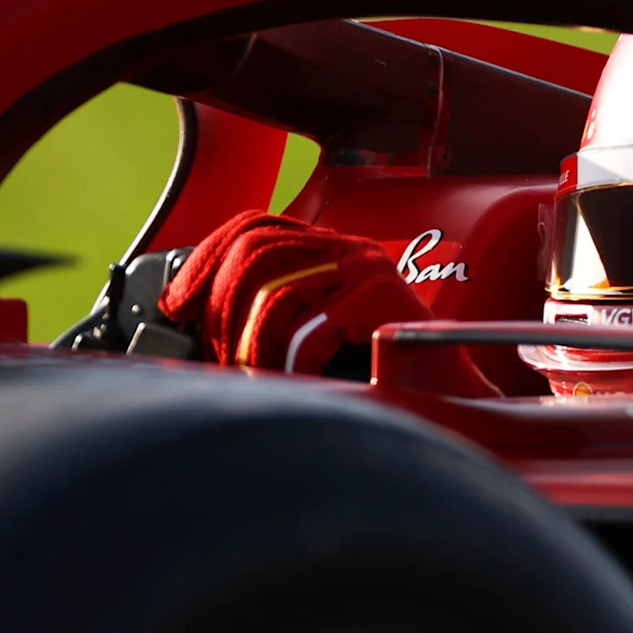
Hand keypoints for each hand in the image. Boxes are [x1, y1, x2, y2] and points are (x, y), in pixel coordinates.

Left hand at [157, 212, 425, 375]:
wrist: (454, 406)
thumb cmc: (381, 381)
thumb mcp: (313, 338)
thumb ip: (268, 317)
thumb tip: (193, 323)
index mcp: (331, 250)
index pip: (255, 226)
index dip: (206, 259)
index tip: (177, 304)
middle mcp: (349, 249)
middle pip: (255, 251)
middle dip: (221, 307)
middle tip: (217, 356)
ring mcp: (368, 269)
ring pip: (274, 290)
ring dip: (252, 345)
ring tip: (255, 379)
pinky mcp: (382, 298)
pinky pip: (309, 326)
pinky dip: (291, 364)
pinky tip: (298, 384)